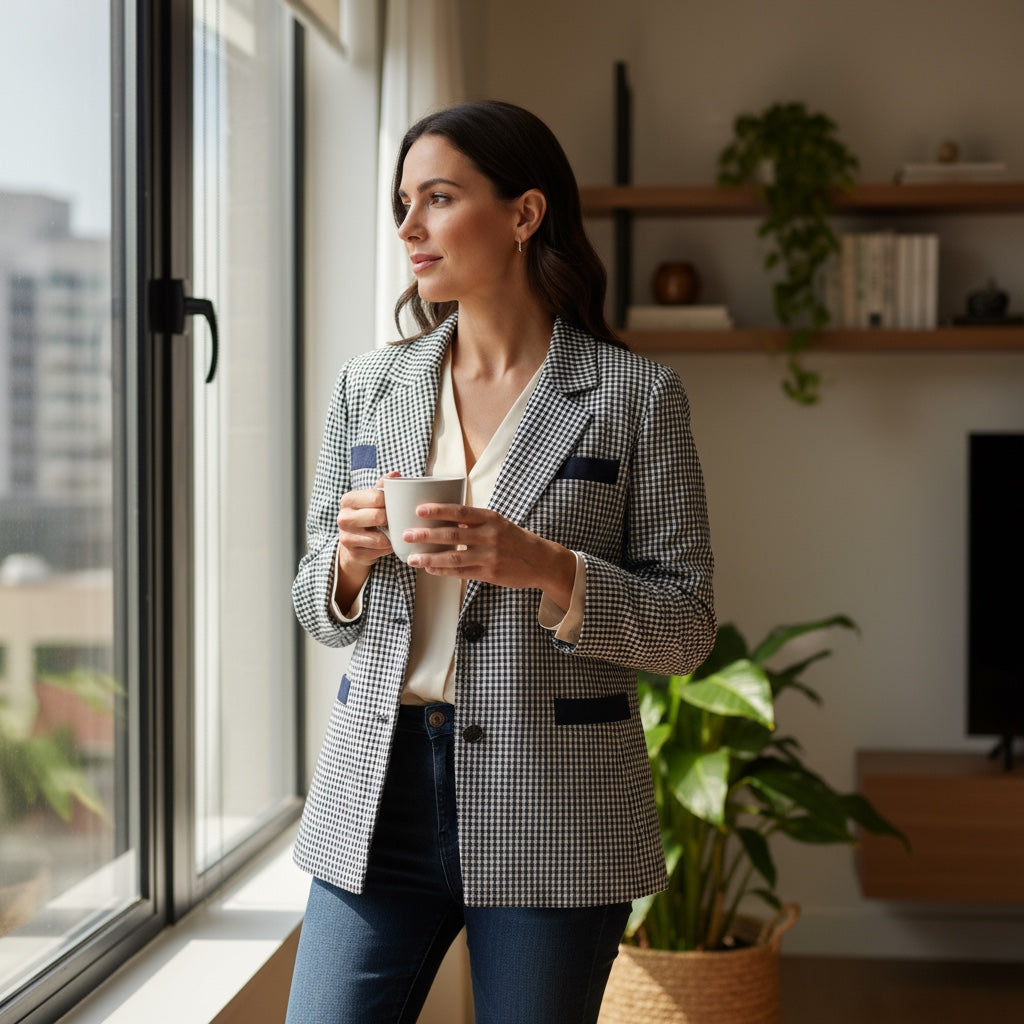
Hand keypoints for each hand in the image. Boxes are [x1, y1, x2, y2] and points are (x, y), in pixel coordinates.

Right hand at [333, 473, 396, 604]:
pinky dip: (389, 547)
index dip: (391, 501)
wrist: (354, 542)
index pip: (376, 496)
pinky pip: (380, 550)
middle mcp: (343, 518)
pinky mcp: (354, 553)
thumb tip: (396, 474)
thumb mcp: (372, 499)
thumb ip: (383, 486)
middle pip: (378, 516)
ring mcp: (346, 537)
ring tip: (395, 531)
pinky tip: (389, 542)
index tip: (398, 504)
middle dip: (392, 519)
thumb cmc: (368, 516)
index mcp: (348, 500)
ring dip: (392, 536)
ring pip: (380, 538)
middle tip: (399, 519)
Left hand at [404, 503, 575, 607]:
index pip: (460, 511)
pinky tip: (431, 570)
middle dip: (426, 535)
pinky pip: (461, 573)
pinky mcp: (489, 574)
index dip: (438, 510)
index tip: (418, 509)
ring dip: (430, 559)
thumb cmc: (515, 539)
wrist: (540, 561)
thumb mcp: (497, 523)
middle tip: (406, 534)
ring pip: (454, 557)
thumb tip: (445, 518)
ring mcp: (489, 556)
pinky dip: (444, 572)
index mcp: (490, 518)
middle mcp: (490, 536)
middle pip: (452, 535)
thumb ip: (473, 521)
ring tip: (412, 559)